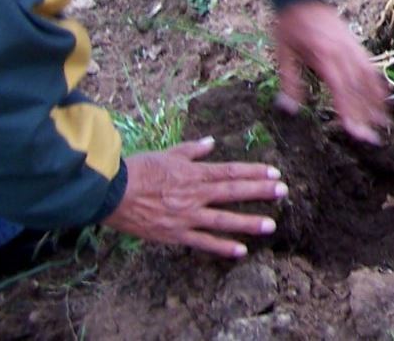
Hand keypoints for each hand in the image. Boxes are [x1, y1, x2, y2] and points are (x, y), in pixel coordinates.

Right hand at [102, 138, 283, 257]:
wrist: (109, 193)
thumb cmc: (138, 170)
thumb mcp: (167, 154)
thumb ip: (192, 150)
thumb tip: (212, 142)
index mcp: (194, 174)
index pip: (230, 172)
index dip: (254, 172)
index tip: (275, 173)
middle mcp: (194, 195)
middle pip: (233, 192)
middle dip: (260, 192)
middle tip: (283, 192)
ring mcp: (186, 216)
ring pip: (223, 220)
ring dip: (249, 222)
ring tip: (272, 225)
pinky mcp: (175, 234)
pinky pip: (203, 242)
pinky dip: (222, 247)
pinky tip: (241, 251)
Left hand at [272, 0, 391, 143]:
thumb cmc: (289, 23)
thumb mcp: (282, 53)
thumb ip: (289, 81)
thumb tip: (289, 108)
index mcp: (324, 56)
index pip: (341, 90)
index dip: (350, 112)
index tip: (355, 132)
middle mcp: (343, 54)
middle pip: (359, 89)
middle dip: (367, 116)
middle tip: (374, 139)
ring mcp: (353, 48)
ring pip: (370, 79)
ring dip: (377, 103)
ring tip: (384, 123)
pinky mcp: (356, 45)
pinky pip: (371, 67)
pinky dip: (378, 84)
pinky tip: (383, 97)